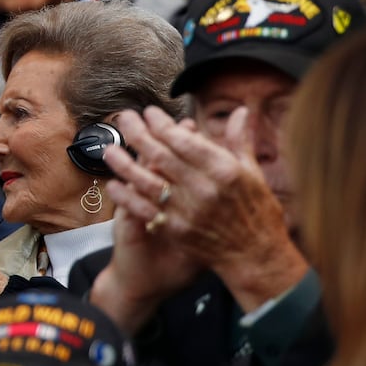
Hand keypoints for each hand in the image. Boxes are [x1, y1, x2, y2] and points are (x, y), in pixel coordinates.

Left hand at [105, 107, 303, 313]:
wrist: (256, 255)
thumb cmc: (257, 210)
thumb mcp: (252, 172)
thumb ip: (239, 140)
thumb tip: (240, 110)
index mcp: (223, 169)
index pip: (184, 140)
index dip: (162, 124)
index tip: (149, 112)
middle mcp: (203, 187)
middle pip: (161, 155)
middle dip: (138, 134)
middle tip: (124, 119)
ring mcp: (187, 210)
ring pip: (147, 181)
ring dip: (124, 164)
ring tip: (108, 149)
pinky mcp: (176, 230)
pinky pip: (144, 210)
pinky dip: (127, 197)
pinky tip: (113, 186)